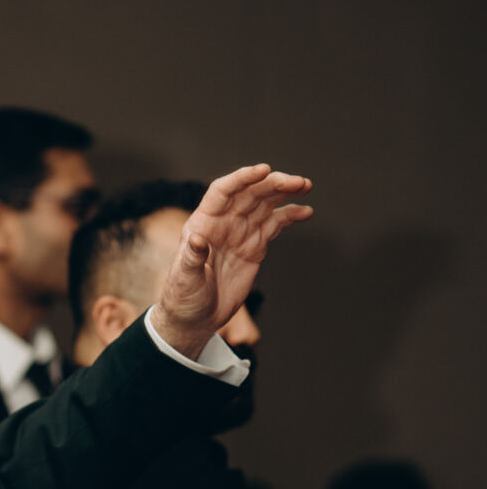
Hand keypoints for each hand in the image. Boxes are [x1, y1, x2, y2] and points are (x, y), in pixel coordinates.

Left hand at [150, 164, 312, 358]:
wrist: (195, 317)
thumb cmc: (183, 297)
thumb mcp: (184, 279)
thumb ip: (191, 258)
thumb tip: (197, 239)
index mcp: (203, 223)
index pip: (223, 191)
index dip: (242, 178)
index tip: (263, 170)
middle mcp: (223, 222)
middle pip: (250, 193)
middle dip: (273, 184)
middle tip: (298, 183)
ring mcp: (240, 233)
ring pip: (265, 204)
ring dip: (285, 193)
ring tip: (305, 186)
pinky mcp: (254, 247)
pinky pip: (274, 224)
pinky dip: (290, 215)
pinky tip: (306, 211)